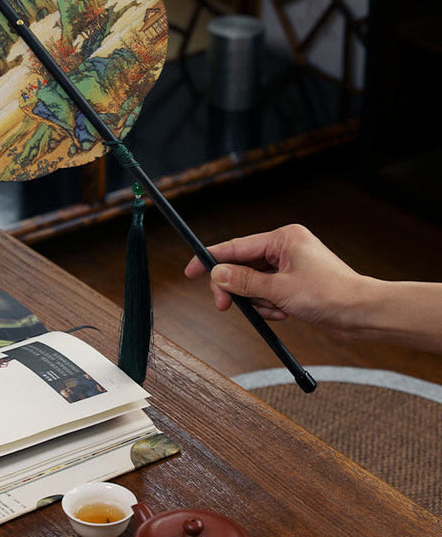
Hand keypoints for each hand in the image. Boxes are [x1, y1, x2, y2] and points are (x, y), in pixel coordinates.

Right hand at [185, 224, 363, 339]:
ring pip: (253, 283)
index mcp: (284, 238)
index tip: (189, 270)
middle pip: (242, 266)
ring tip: (276, 310)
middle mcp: (285, 248)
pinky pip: (266, 293)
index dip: (210, 258)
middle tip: (224, 306)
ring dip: (257, 300)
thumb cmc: (331, 295)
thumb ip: (244, 281)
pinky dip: (269, 305)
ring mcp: (289, 265)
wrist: (364, 315)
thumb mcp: (281, 290)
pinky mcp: (293, 283)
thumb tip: (216, 274)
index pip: (236, 246)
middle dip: (235, 288)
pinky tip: (284, 314)